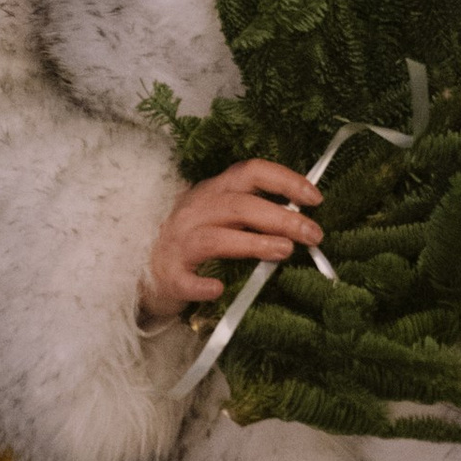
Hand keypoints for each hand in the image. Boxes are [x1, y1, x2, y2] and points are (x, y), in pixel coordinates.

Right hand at [139, 160, 322, 319]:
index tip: (315, 198)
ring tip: (284, 251)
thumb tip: (303, 218)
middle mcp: (195, 211)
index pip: (251, 172)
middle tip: (313, 235)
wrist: (145, 266)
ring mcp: (179, 243)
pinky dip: (202, 284)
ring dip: (253, 243)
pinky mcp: (169, 275)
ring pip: (216, 238)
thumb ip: (255, 212)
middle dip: (282, 218)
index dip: (285, 180)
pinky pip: (185, 279)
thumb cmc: (195, 238)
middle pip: (240, 206)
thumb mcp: (222, 214)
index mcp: (214, 191)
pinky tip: (219, 288)